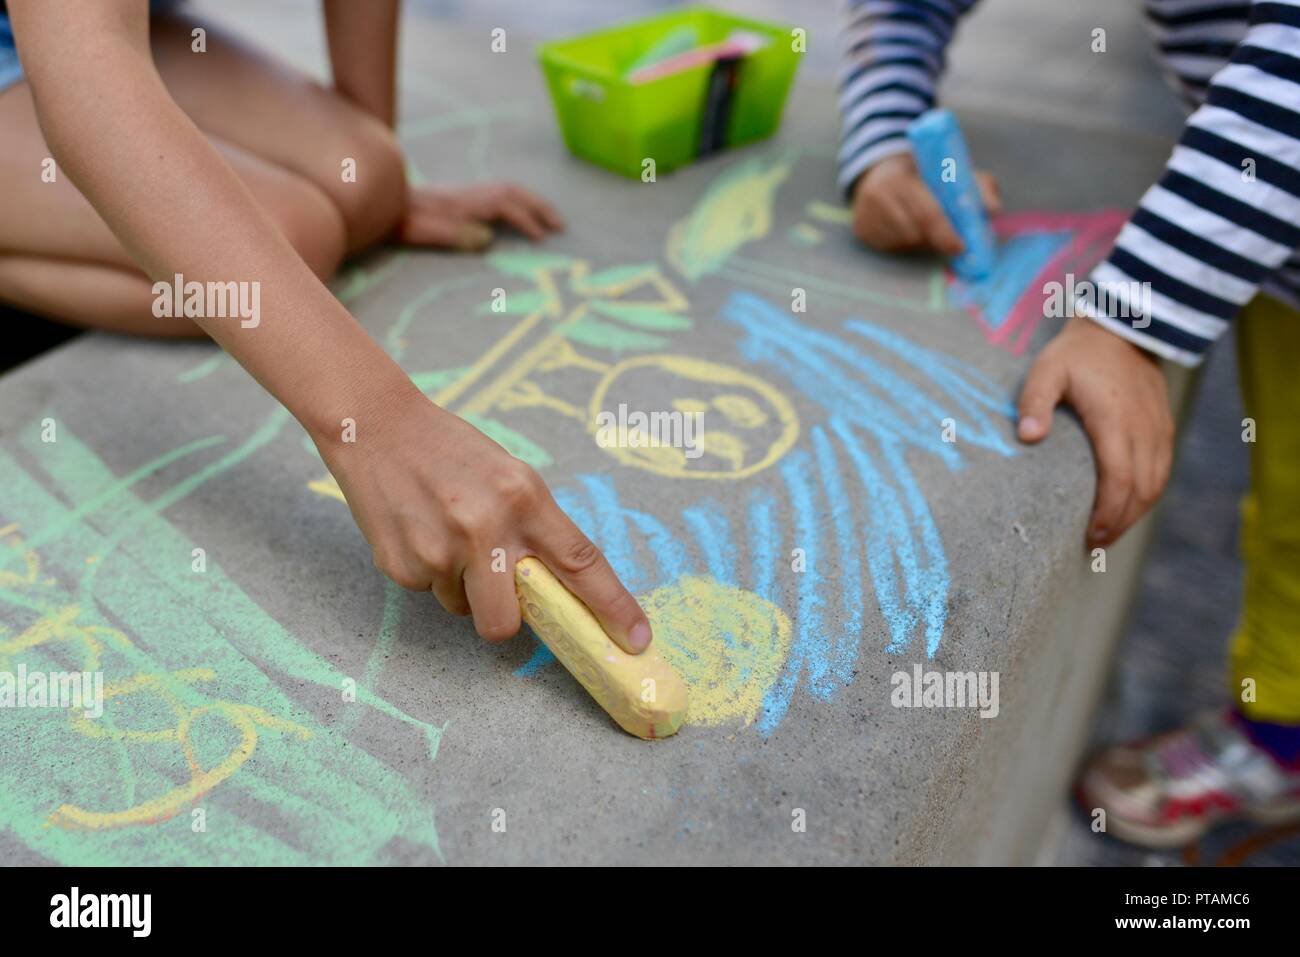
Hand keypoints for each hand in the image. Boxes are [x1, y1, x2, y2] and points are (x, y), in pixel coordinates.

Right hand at [318, 387, 650, 651]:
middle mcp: (483, 527)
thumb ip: (536, 528)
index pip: (579, 562)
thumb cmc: (453, 452)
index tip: (637, 639)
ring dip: (460, 584)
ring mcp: (438, 550)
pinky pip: (429, 592)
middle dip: (504, 619)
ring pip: (463, 608)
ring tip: (444, 532)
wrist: (376, 426)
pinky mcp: (400, 566)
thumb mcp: (510, 477)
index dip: (612, 606)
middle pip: (507, 621)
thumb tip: (557, 587)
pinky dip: (428, 572)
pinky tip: (418, 530)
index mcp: (522, 497)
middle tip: (494, 588)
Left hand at [397, 182, 564, 249]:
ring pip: (508, 190)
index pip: (505, 206)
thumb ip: (456, 234)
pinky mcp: (462, 197)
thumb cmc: (401, 222)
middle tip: (561, 226)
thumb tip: (489, 238)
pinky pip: (499, 194)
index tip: (541, 240)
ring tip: (550, 220)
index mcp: (464, 203)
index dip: (526, 221)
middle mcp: (469, 193)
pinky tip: (521, 215)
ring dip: (532, 203)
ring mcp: (466, 193)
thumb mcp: (426, 231)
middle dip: (540, 207)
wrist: (382, 204)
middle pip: (513, 192)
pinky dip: (518, 202)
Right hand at [851, 153, 1000, 255]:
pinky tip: (909, 229)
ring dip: (922, 242)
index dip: (946, 232)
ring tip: (927, 228)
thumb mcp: (951, 170)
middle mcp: (876, 198)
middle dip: (937, 240)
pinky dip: (906, 244)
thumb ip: (977, 186)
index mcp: (898, 178)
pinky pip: (891, 248)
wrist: (880, 168)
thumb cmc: (923, 171)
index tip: (961, 246)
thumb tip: (994, 209)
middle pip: (915, 234)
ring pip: (905, 243)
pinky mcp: (861, 231)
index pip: (926, 213)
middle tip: (953, 243)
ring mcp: (865, 217)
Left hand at [1017, 315, 1174, 547]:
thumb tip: (1027, 438)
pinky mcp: (1164, 428)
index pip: (1119, 479)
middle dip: (1120, 524)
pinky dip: (1147, 496)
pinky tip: (1127, 508)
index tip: (1090, 536)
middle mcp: (1143, 430)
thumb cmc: (1077, 353)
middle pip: (1141, 491)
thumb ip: (1034, 402)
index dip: (1108, 513)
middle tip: (1093, 545)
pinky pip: (1162, 471)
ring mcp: (1158, 430)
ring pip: (1156, 485)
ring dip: (1135, 514)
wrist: (1122, 328)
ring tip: (1108, 535)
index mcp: (1115, 420)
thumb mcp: (1046, 370)